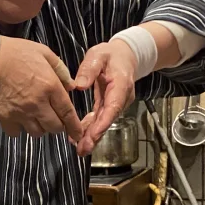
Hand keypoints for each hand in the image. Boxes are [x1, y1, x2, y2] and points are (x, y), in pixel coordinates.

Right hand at [0, 37, 82, 140]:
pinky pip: (16, 133)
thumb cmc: (17, 52)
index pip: (67, 113)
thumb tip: (71, 86)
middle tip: (53, 118)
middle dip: (57, 126)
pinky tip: (19, 119)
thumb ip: (61, 70)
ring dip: (39, 127)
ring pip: (37, 133)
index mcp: (50, 86)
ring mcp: (20, 112)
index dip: (74, 127)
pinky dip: (19, 129)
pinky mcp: (4, 116)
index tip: (77, 134)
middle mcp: (37, 103)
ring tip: (35, 117)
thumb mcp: (44, 53)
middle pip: (54, 128)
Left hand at [72, 40, 137, 157]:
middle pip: (108, 119)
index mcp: (121, 85)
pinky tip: (80, 136)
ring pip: (104, 121)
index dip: (103, 123)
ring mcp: (116, 102)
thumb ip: (89, 69)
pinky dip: (91, 128)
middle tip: (83, 149)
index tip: (93, 135)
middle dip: (96, 136)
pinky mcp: (110, 104)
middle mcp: (121, 97)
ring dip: (92, 135)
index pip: (113, 107)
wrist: (125, 55)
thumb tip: (79, 86)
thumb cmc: (111, 55)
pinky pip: (100, 118)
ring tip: (79, 148)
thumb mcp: (98, 55)